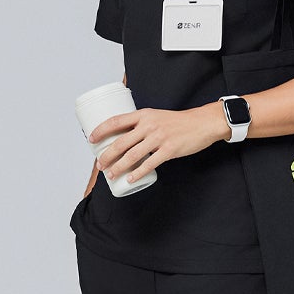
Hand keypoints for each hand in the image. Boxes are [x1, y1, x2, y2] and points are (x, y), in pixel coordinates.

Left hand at [88, 103, 226, 186]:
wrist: (202, 123)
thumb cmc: (178, 122)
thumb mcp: (157, 117)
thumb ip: (142, 125)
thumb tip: (126, 139)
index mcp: (143, 115)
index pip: (116, 121)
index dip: (101, 130)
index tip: (91, 139)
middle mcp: (149, 125)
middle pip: (121, 142)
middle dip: (107, 155)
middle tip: (100, 164)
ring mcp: (159, 138)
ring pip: (132, 155)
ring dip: (118, 167)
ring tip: (111, 174)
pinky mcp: (169, 150)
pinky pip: (149, 164)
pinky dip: (137, 173)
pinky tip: (130, 179)